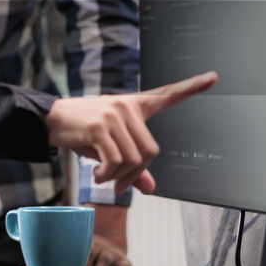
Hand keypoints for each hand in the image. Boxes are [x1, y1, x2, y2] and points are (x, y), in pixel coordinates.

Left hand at [18, 203, 132, 265]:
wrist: (106, 236)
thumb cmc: (76, 249)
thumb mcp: (63, 253)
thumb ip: (43, 263)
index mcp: (76, 242)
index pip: (71, 247)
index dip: (68, 257)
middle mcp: (93, 246)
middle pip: (89, 255)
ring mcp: (107, 253)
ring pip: (106, 260)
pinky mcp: (122, 260)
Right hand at [44, 71, 216, 194]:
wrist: (51, 120)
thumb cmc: (83, 132)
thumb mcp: (110, 148)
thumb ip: (132, 166)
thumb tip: (150, 188)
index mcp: (135, 105)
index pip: (168, 94)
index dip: (192, 87)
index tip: (214, 77)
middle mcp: (128, 106)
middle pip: (150, 152)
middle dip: (134, 175)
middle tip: (119, 185)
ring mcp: (114, 115)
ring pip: (133, 160)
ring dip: (118, 178)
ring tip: (102, 178)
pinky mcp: (99, 126)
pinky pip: (115, 161)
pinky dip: (107, 176)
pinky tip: (96, 175)